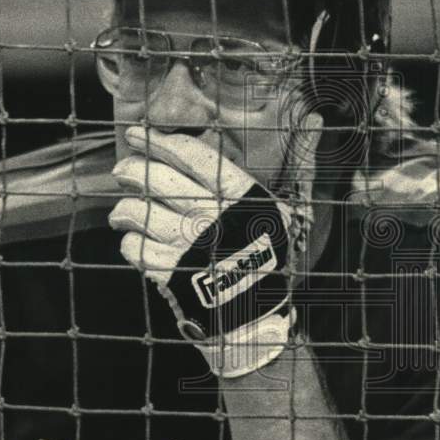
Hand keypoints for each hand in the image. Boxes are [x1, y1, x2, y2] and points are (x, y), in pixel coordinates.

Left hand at [109, 126, 316, 377]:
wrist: (255, 322)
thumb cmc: (269, 261)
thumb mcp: (286, 213)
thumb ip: (297, 163)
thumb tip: (316, 118)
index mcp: (242, 197)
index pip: (193, 156)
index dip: (160, 141)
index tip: (138, 134)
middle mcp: (213, 217)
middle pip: (157, 179)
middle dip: (133, 169)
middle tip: (124, 168)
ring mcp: (189, 246)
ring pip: (138, 211)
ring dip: (125, 208)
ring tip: (122, 211)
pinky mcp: (170, 273)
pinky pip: (135, 247)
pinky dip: (130, 242)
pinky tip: (134, 240)